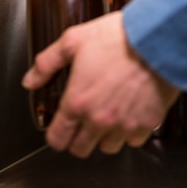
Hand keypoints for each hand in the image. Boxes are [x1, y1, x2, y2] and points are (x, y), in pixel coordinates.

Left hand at [22, 11, 178, 157]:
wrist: (156, 38)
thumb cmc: (118, 37)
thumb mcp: (74, 40)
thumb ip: (48, 62)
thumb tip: (30, 80)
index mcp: (78, 102)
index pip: (57, 139)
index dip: (55, 135)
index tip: (59, 127)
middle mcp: (99, 119)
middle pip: (81, 149)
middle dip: (78, 138)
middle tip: (82, 121)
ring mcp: (125, 124)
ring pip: (108, 147)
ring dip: (105, 136)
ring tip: (107, 115)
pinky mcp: (148, 123)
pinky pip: (134, 140)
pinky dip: (130, 131)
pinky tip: (129, 112)